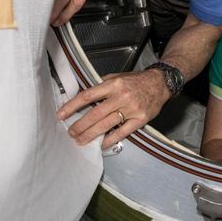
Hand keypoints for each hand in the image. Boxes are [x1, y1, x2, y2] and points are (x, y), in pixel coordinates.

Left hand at [56, 68, 170, 147]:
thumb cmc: (136, 80)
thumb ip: (101, 86)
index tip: (61, 115)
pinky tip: (101, 144)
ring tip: (80, 140)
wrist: (160, 84)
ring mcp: (131, 109)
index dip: (72, 107)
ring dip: (91, 134)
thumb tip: (84, 97)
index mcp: (113, 84)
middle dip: (80, 125)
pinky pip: (122, 132)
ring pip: (106, 125)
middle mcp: (121, 96)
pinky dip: (110, 139)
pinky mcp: (140, 120)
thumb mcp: (117, 76)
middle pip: (95, 114)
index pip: (87, 96)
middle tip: (71, 133)